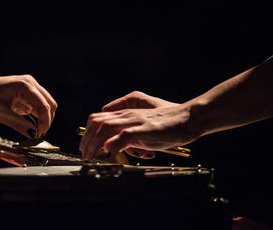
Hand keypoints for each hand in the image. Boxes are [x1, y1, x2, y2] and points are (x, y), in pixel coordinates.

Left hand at [79, 91, 199, 159]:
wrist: (188, 118)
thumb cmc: (166, 124)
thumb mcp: (142, 129)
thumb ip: (127, 135)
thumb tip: (113, 146)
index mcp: (125, 114)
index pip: (98, 119)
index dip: (87, 134)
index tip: (85, 148)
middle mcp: (127, 115)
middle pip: (97, 123)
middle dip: (86, 141)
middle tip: (84, 156)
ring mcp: (135, 120)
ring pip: (106, 128)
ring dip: (95, 144)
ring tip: (91, 158)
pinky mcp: (145, 128)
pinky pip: (125, 134)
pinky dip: (114, 143)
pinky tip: (109, 152)